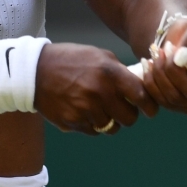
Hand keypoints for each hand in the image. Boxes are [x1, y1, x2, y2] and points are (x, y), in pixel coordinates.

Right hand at [34, 43, 157, 134]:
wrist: (36, 71)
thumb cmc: (71, 60)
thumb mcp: (99, 56)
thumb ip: (120, 72)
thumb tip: (140, 87)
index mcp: (110, 73)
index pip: (141, 96)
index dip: (150, 106)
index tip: (150, 110)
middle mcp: (100, 93)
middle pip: (129, 118)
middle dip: (128, 115)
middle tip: (122, 109)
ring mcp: (86, 110)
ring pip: (111, 128)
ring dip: (110, 121)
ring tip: (99, 108)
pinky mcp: (73, 122)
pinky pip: (94, 131)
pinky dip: (93, 124)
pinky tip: (84, 111)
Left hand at [141, 15, 186, 114]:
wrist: (181, 41)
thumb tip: (182, 57)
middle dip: (174, 70)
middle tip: (166, 49)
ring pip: (175, 98)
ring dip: (160, 74)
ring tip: (157, 53)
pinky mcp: (181, 107)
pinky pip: (162, 101)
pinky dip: (151, 82)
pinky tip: (148, 65)